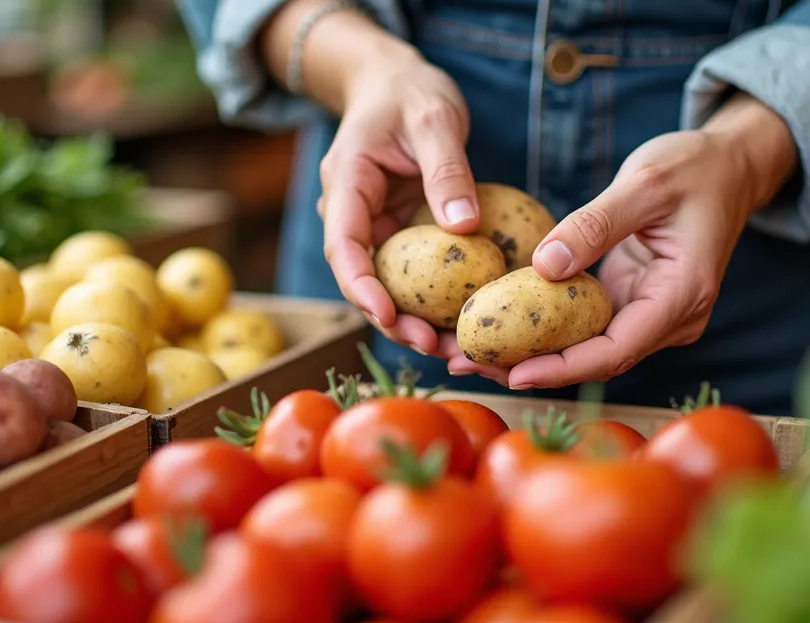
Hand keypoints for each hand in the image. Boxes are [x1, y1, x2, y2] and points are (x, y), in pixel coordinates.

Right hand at [318, 52, 480, 353]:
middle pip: (364, 281)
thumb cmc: (411, 93)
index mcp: (347, 185)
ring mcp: (375, 229)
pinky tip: (467, 327)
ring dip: (417, 322)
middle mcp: (353, 215)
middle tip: (437, 348)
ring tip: (458, 352)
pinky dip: (435, 303)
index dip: (361, 288)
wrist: (397, 83)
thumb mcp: (434, 119)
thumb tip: (465, 227)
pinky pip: (413, 277)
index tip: (387, 315)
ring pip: (389, 287)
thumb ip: (447, 170)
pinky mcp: (399, 236)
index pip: (343, 247)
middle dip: (395, 321)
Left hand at [443, 95, 797, 387]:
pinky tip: (499, 325)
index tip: (513, 371)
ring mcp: (652, 314)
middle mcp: (671, 318)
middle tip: (467, 362)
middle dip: (533, 365)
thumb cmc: (695, 167)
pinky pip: (586, 325)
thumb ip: (595, 225)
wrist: (729, 165)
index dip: (563, 367)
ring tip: (468, 352)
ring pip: (587, 348)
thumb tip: (542, 267)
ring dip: (532, 352)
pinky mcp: (633, 302)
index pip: (616, 349)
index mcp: (682, 295)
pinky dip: (544, 328)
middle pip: (596, 360)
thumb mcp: (645, 183)